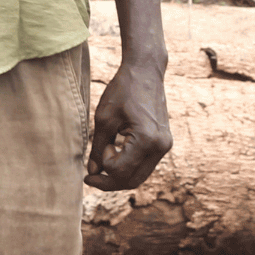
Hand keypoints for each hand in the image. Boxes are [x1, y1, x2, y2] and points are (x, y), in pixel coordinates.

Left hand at [85, 62, 171, 190]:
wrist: (145, 72)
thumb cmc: (122, 90)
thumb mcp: (104, 118)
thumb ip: (98, 147)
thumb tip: (93, 171)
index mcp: (147, 140)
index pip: (120, 170)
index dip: (103, 164)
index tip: (100, 145)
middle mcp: (161, 147)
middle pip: (133, 181)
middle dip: (109, 182)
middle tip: (89, 178)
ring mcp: (165, 146)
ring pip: (140, 175)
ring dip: (119, 175)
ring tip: (100, 166)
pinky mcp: (163, 143)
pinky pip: (144, 164)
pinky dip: (128, 165)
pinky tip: (114, 155)